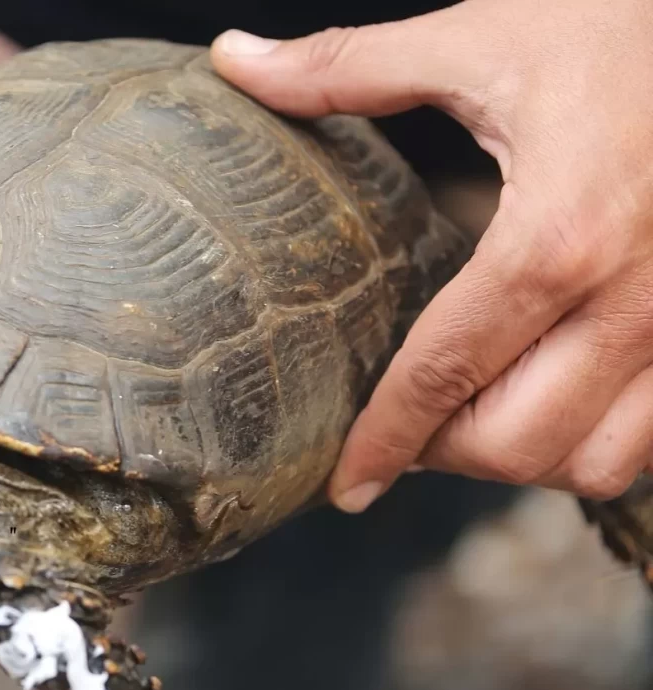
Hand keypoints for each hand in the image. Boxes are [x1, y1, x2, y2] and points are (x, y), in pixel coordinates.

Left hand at [212, 0, 652, 509]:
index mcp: (558, 237)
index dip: (384, 441)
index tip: (347, 485)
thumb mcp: (483, 39)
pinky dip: (589, 444)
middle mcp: (633, 298)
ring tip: (472, 418)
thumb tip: (236, 62)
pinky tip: (547, 404)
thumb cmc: (620, 25)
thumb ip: (349, 67)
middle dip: (443, 453)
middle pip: (516, 445)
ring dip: (519, 458)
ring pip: (592, 462)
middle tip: (405, 429)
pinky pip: (651, 441)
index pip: (444, 374)